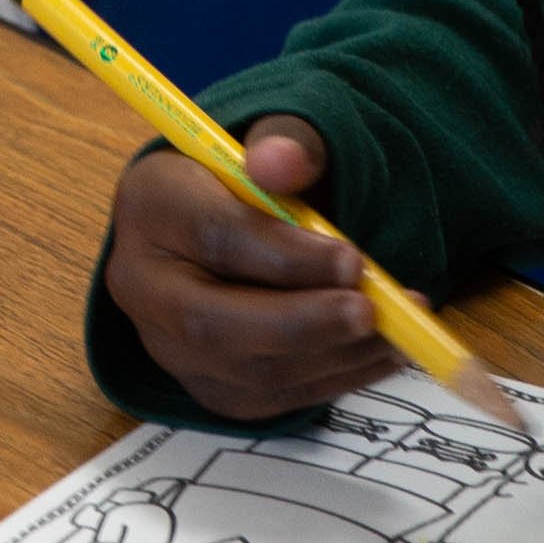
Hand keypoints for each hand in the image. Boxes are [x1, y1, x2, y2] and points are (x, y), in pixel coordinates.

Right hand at [103, 121, 399, 415]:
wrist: (224, 225)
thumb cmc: (249, 179)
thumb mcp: (271, 143)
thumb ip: (286, 143)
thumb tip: (283, 163)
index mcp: (152, 206)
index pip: (213, 238)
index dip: (285, 256)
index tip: (352, 259)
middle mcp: (144, 287)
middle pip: (213, 325)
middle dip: (303, 324)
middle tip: (371, 312)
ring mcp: (171, 347)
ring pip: (249, 373)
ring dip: (334, 356)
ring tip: (399, 329)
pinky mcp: (209, 387)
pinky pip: (274, 399)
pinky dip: (337, 379)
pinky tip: (382, 353)